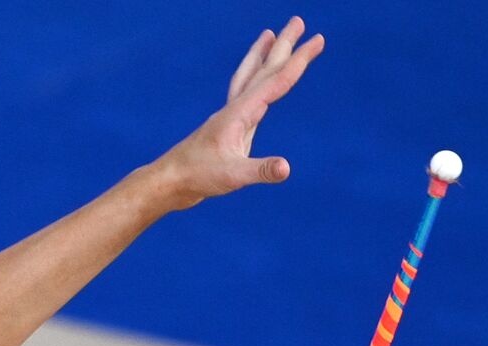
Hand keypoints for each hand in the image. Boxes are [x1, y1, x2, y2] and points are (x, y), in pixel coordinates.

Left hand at [152, 16, 325, 210]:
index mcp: (240, 113)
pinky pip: (242, 95)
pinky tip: (255, 85)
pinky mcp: (225, 128)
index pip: (276, 81)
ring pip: (249, 77)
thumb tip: (285, 168)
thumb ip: (260, 170)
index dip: (299, 61)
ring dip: (261, 55)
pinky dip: (251, 81)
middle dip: (284, 46)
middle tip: (299, 20)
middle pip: (263, 70)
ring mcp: (228, 117)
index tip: (318, 39)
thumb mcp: (233, 176)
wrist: (169, 183)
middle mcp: (234, 109)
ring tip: (269, 35)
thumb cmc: (197, 177)